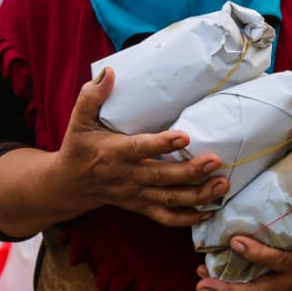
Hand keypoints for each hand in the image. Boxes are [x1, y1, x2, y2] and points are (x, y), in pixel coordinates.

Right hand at [55, 68, 229, 226]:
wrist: (69, 185)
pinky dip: (187, 218)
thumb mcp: (79, 120)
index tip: (184, 135)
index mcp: (113, 153)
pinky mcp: (141, 206)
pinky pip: (165, 217)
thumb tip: (110, 72)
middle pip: (162, 177)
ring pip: (169, 199)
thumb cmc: (79, 147)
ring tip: (222, 184)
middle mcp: (127, 176)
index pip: (139, 148)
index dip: (161, 144)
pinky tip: (209, 211)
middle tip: (215, 161)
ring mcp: (136, 194)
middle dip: (190, 171)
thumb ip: (92, 96)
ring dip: (198, 195)